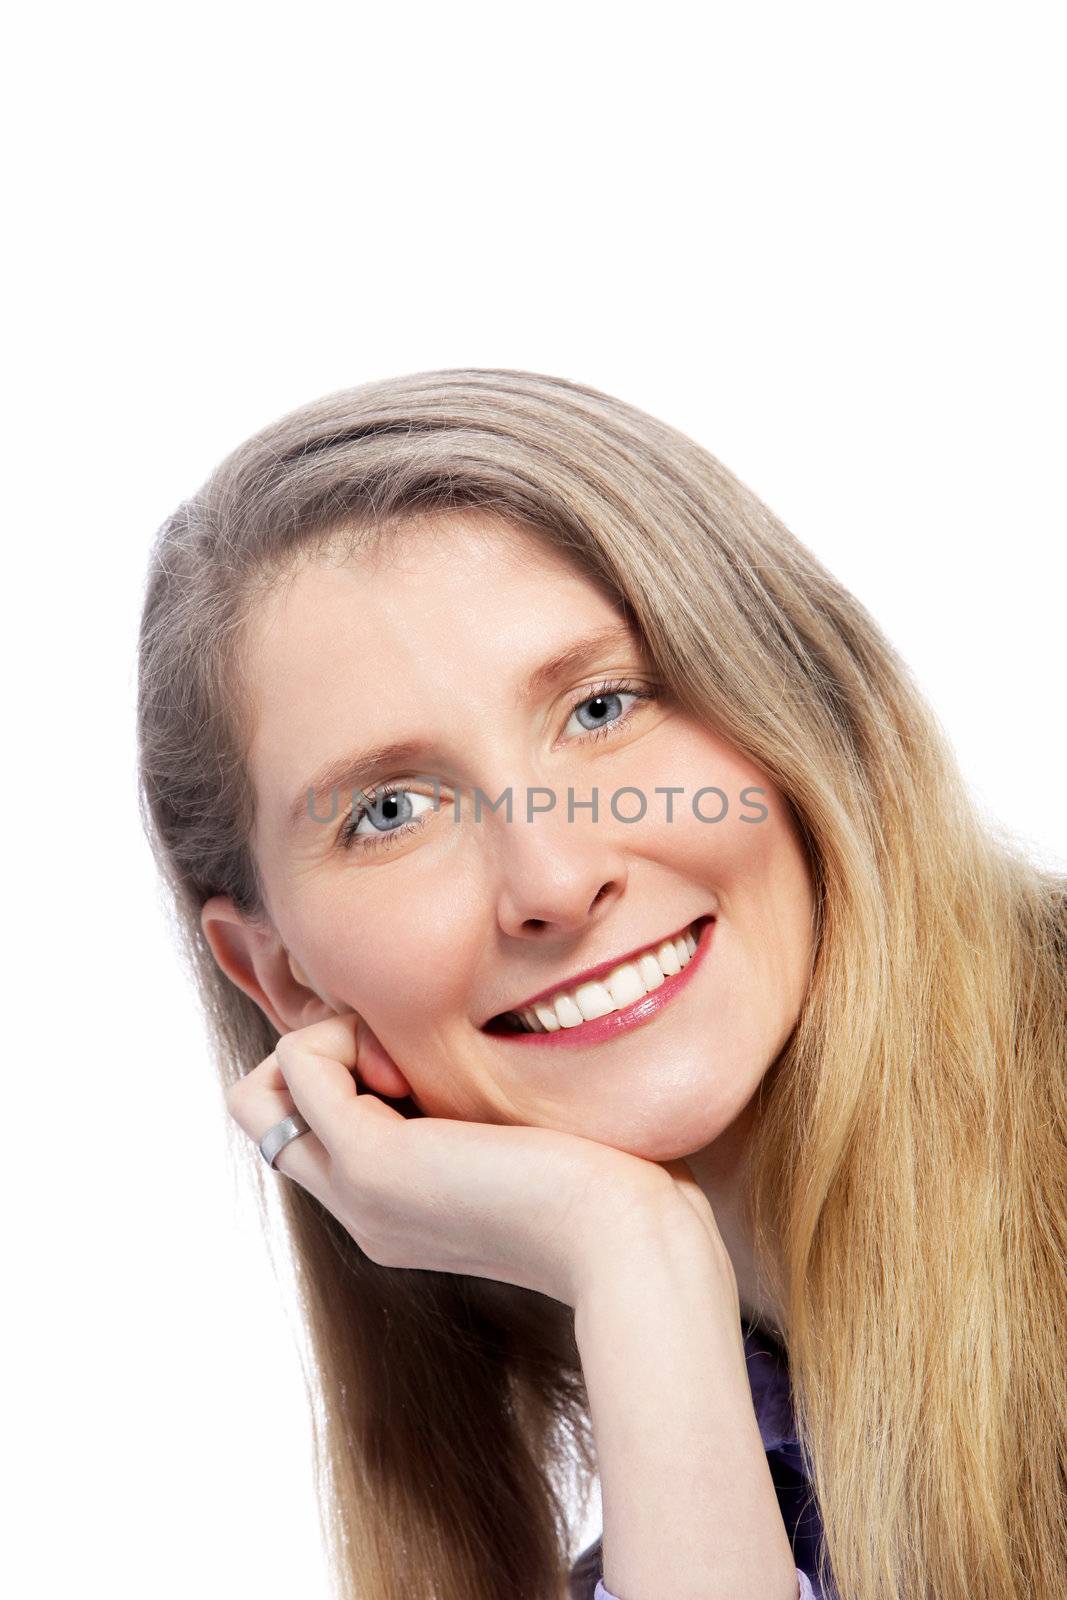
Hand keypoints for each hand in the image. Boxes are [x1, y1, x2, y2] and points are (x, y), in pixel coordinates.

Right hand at [226, 1011, 687, 1308]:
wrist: (632, 1245)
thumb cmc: (614, 1189)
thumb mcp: (532, 1144)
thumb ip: (486, 1116)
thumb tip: (467, 1055)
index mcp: (396, 1210)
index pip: (313, 1130)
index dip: (344, 1071)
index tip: (421, 1064)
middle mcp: (363, 1209)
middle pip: (265, 1116)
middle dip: (315, 1053)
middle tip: (398, 1053)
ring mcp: (359, 1192)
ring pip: (260, 1094)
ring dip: (322, 1040)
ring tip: (403, 1055)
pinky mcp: (373, 1163)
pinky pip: (298, 1064)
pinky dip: (338, 1032)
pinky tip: (409, 1055)